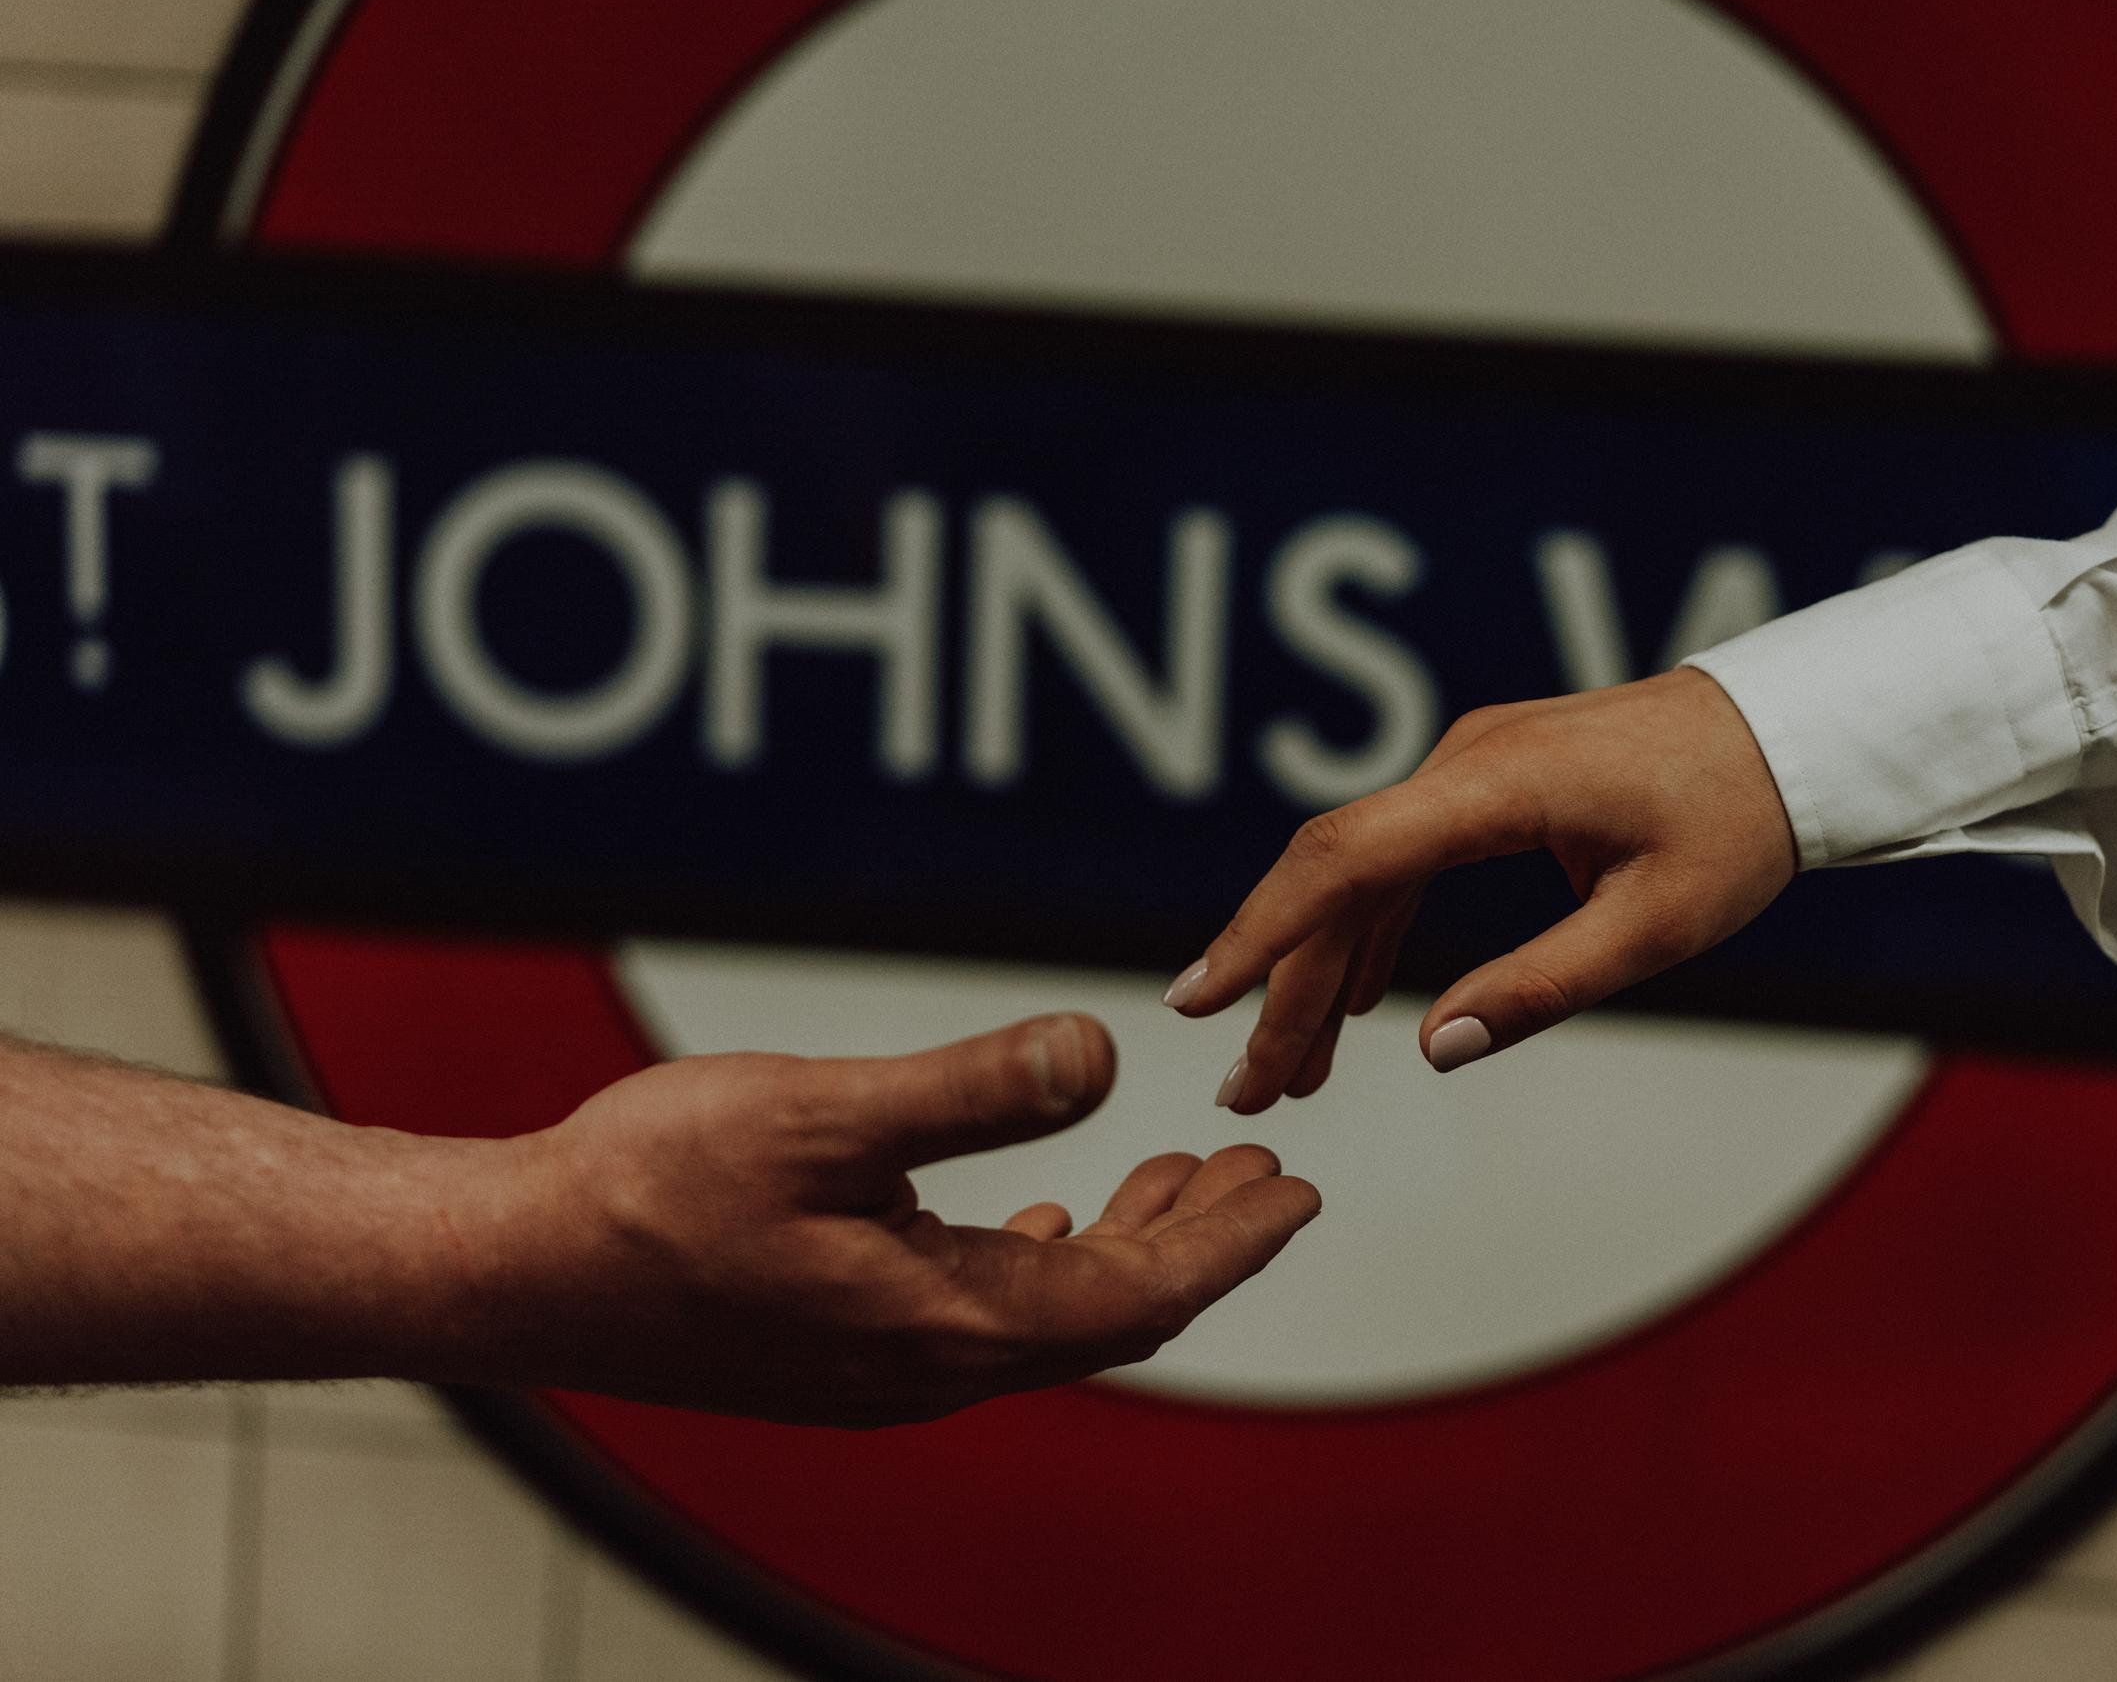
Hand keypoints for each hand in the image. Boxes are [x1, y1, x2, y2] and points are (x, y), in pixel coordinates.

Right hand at [481, 1013, 1319, 1425]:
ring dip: (1122, 1247)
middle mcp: (924, 1370)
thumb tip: (1099, 1054)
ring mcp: (877, 1370)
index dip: (1229, 1244)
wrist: (510, 1274)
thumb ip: (969, 1089)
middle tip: (1264, 1171)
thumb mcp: (818, 1112)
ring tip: (1176, 1174)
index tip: (1300, 1192)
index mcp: (939, 1324)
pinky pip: (977, 1320)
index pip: (1136, 1298)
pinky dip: (1038, 1263)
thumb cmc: (646, 1191)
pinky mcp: (834, 1352)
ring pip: (1046, 1319)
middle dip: (1197, 1241)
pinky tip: (1034, 1221)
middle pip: (1108, 1316)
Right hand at [1165, 669, 1793, 1112]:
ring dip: (1318, 970)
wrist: (1791, 731)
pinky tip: (1350, 1002)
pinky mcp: (1489, 783)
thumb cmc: (1738, 819)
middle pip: (1334, 879)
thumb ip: (1541, 988)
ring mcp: (1471, 766)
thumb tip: (1435, 1049)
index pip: (1342, 860)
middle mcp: (1464, 763)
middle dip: (1280, 988)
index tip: (1201, 1002)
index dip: (1261, 933)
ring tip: (1292, 1073)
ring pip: (1361, 874)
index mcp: (1496, 788)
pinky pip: (1401, 858)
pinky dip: (1368, 931)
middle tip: (1248, 1092)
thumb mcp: (1656, 926)